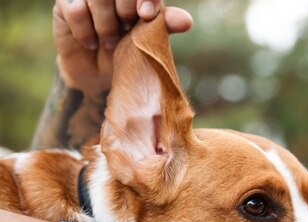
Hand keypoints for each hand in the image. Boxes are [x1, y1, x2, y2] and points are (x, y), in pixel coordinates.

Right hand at [52, 0, 192, 94]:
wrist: (100, 75)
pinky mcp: (66, 4)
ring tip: (110, 43)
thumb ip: (165, 25)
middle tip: (126, 32)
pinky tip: (90, 42)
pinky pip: (76, 10)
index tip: (145, 14)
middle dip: (124, 12)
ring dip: (106, 26)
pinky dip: (85, 31)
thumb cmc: (130, 54)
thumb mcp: (151, 41)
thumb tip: (187, 21)